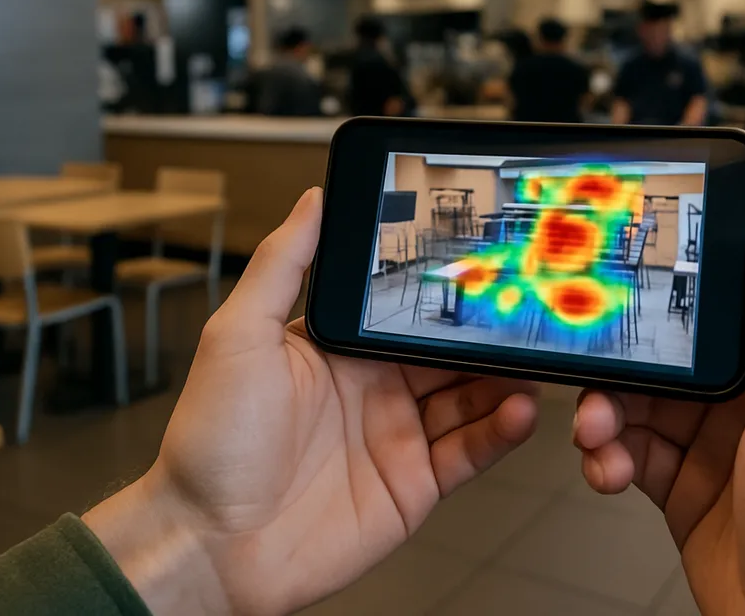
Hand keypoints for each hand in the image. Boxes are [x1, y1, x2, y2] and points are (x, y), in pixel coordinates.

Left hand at [84, 189, 539, 614]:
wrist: (211, 546)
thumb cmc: (209, 443)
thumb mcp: (238, 335)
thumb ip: (282, 264)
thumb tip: (313, 198)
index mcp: (341, 350)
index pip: (409, 309)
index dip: (447, 289)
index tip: (485, 263)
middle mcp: (375, 389)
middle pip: (451, 350)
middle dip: (489, 331)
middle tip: (528, 309)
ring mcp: (398, 437)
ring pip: (473, 396)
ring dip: (506, 378)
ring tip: (535, 360)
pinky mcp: (415, 485)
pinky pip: (471, 451)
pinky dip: (501, 431)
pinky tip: (516, 410)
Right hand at [572, 222, 744, 615]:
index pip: (734, 309)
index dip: (682, 296)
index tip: (634, 284)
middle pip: (673, 360)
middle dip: (626, 367)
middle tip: (597, 380)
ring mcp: (722, 451)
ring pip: (643, 406)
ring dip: (607, 415)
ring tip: (594, 436)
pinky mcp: (689, 492)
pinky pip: (633, 455)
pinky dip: (609, 458)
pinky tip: (606, 470)